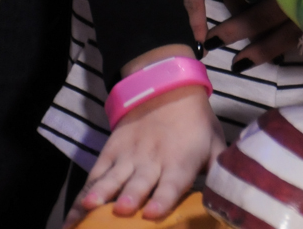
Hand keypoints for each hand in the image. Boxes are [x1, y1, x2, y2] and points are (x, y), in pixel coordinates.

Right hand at [63, 84, 223, 225]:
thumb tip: (231, 194)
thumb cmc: (195, 123)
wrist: (168, 86)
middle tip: (122, 210)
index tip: (154, 213)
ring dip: (101, 194)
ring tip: (89, 207)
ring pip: (112, 178)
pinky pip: (94, 175)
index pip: (172, 183)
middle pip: (139, 182)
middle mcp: (152, 161)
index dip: (163, 199)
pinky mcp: (111, 151)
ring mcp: (128, 156)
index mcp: (179, 162)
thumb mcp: (215, 143)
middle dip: (130, 197)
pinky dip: (81, 196)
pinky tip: (71, 217)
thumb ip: (220, 169)